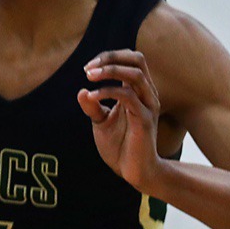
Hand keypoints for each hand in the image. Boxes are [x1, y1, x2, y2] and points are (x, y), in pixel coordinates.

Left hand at [77, 49, 163, 191]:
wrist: (132, 171)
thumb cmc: (120, 146)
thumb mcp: (101, 122)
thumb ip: (93, 106)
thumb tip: (81, 91)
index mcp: (138, 91)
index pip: (131, 60)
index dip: (109, 57)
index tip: (87, 67)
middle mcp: (147, 94)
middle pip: (137, 59)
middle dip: (111, 57)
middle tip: (88, 68)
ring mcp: (148, 105)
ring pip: (135, 74)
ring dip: (109, 70)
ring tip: (89, 76)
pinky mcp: (145, 119)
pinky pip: (128, 96)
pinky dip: (107, 92)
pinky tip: (92, 97)